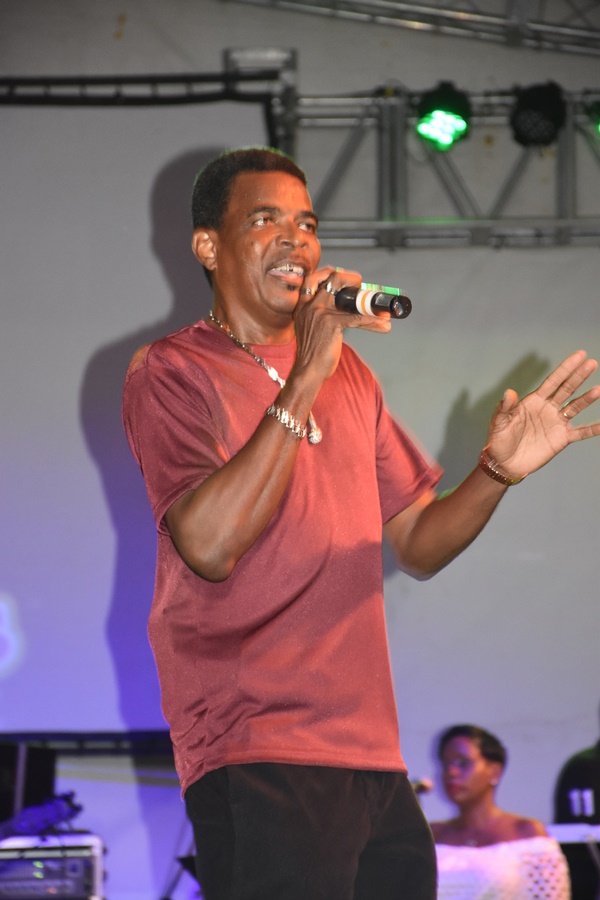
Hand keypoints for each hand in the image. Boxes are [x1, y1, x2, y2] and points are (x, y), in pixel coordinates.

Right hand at [293, 266, 391, 383]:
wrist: (307, 371)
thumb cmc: (313, 353)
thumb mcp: (311, 328)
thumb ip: (322, 316)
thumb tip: (347, 310)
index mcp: (303, 305)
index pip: (313, 278)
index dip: (330, 272)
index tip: (345, 278)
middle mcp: (309, 305)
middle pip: (332, 278)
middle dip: (351, 278)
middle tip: (362, 285)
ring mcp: (319, 312)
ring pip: (350, 299)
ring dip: (370, 304)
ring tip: (383, 309)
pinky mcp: (331, 323)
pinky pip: (357, 317)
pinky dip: (372, 320)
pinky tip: (383, 325)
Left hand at [485, 350, 599, 479]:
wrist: (505, 463)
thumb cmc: (500, 440)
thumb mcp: (499, 423)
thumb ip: (505, 408)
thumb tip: (509, 392)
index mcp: (534, 401)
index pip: (553, 381)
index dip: (565, 368)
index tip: (579, 355)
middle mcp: (548, 408)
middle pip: (567, 389)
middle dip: (578, 376)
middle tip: (592, 363)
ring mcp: (556, 423)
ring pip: (575, 407)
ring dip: (587, 399)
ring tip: (599, 390)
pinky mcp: (561, 439)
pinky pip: (581, 432)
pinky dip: (593, 428)